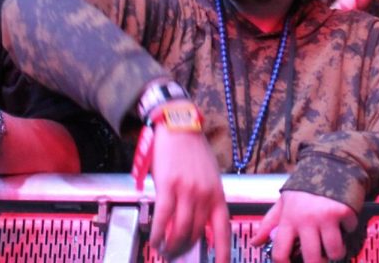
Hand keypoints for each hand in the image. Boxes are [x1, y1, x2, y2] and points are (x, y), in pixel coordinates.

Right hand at [148, 125, 229, 262]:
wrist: (179, 127)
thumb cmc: (193, 151)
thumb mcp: (209, 177)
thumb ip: (206, 199)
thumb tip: (199, 223)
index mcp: (218, 194)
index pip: (223, 231)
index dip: (223, 252)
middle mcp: (205, 195)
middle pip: (196, 234)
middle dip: (186, 249)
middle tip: (177, 255)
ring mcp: (187, 192)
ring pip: (180, 230)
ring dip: (171, 245)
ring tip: (165, 251)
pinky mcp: (168, 187)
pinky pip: (163, 218)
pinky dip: (158, 233)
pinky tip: (155, 240)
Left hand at [250, 190, 357, 262]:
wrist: (329, 163)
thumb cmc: (304, 186)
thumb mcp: (284, 202)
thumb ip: (269, 224)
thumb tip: (255, 243)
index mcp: (288, 218)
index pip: (281, 252)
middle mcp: (306, 219)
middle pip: (312, 258)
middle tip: (319, 259)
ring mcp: (326, 216)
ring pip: (334, 251)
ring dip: (336, 252)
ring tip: (333, 246)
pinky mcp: (343, 211)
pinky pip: (349, 232)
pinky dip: (348, 229)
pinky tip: (342, 221)